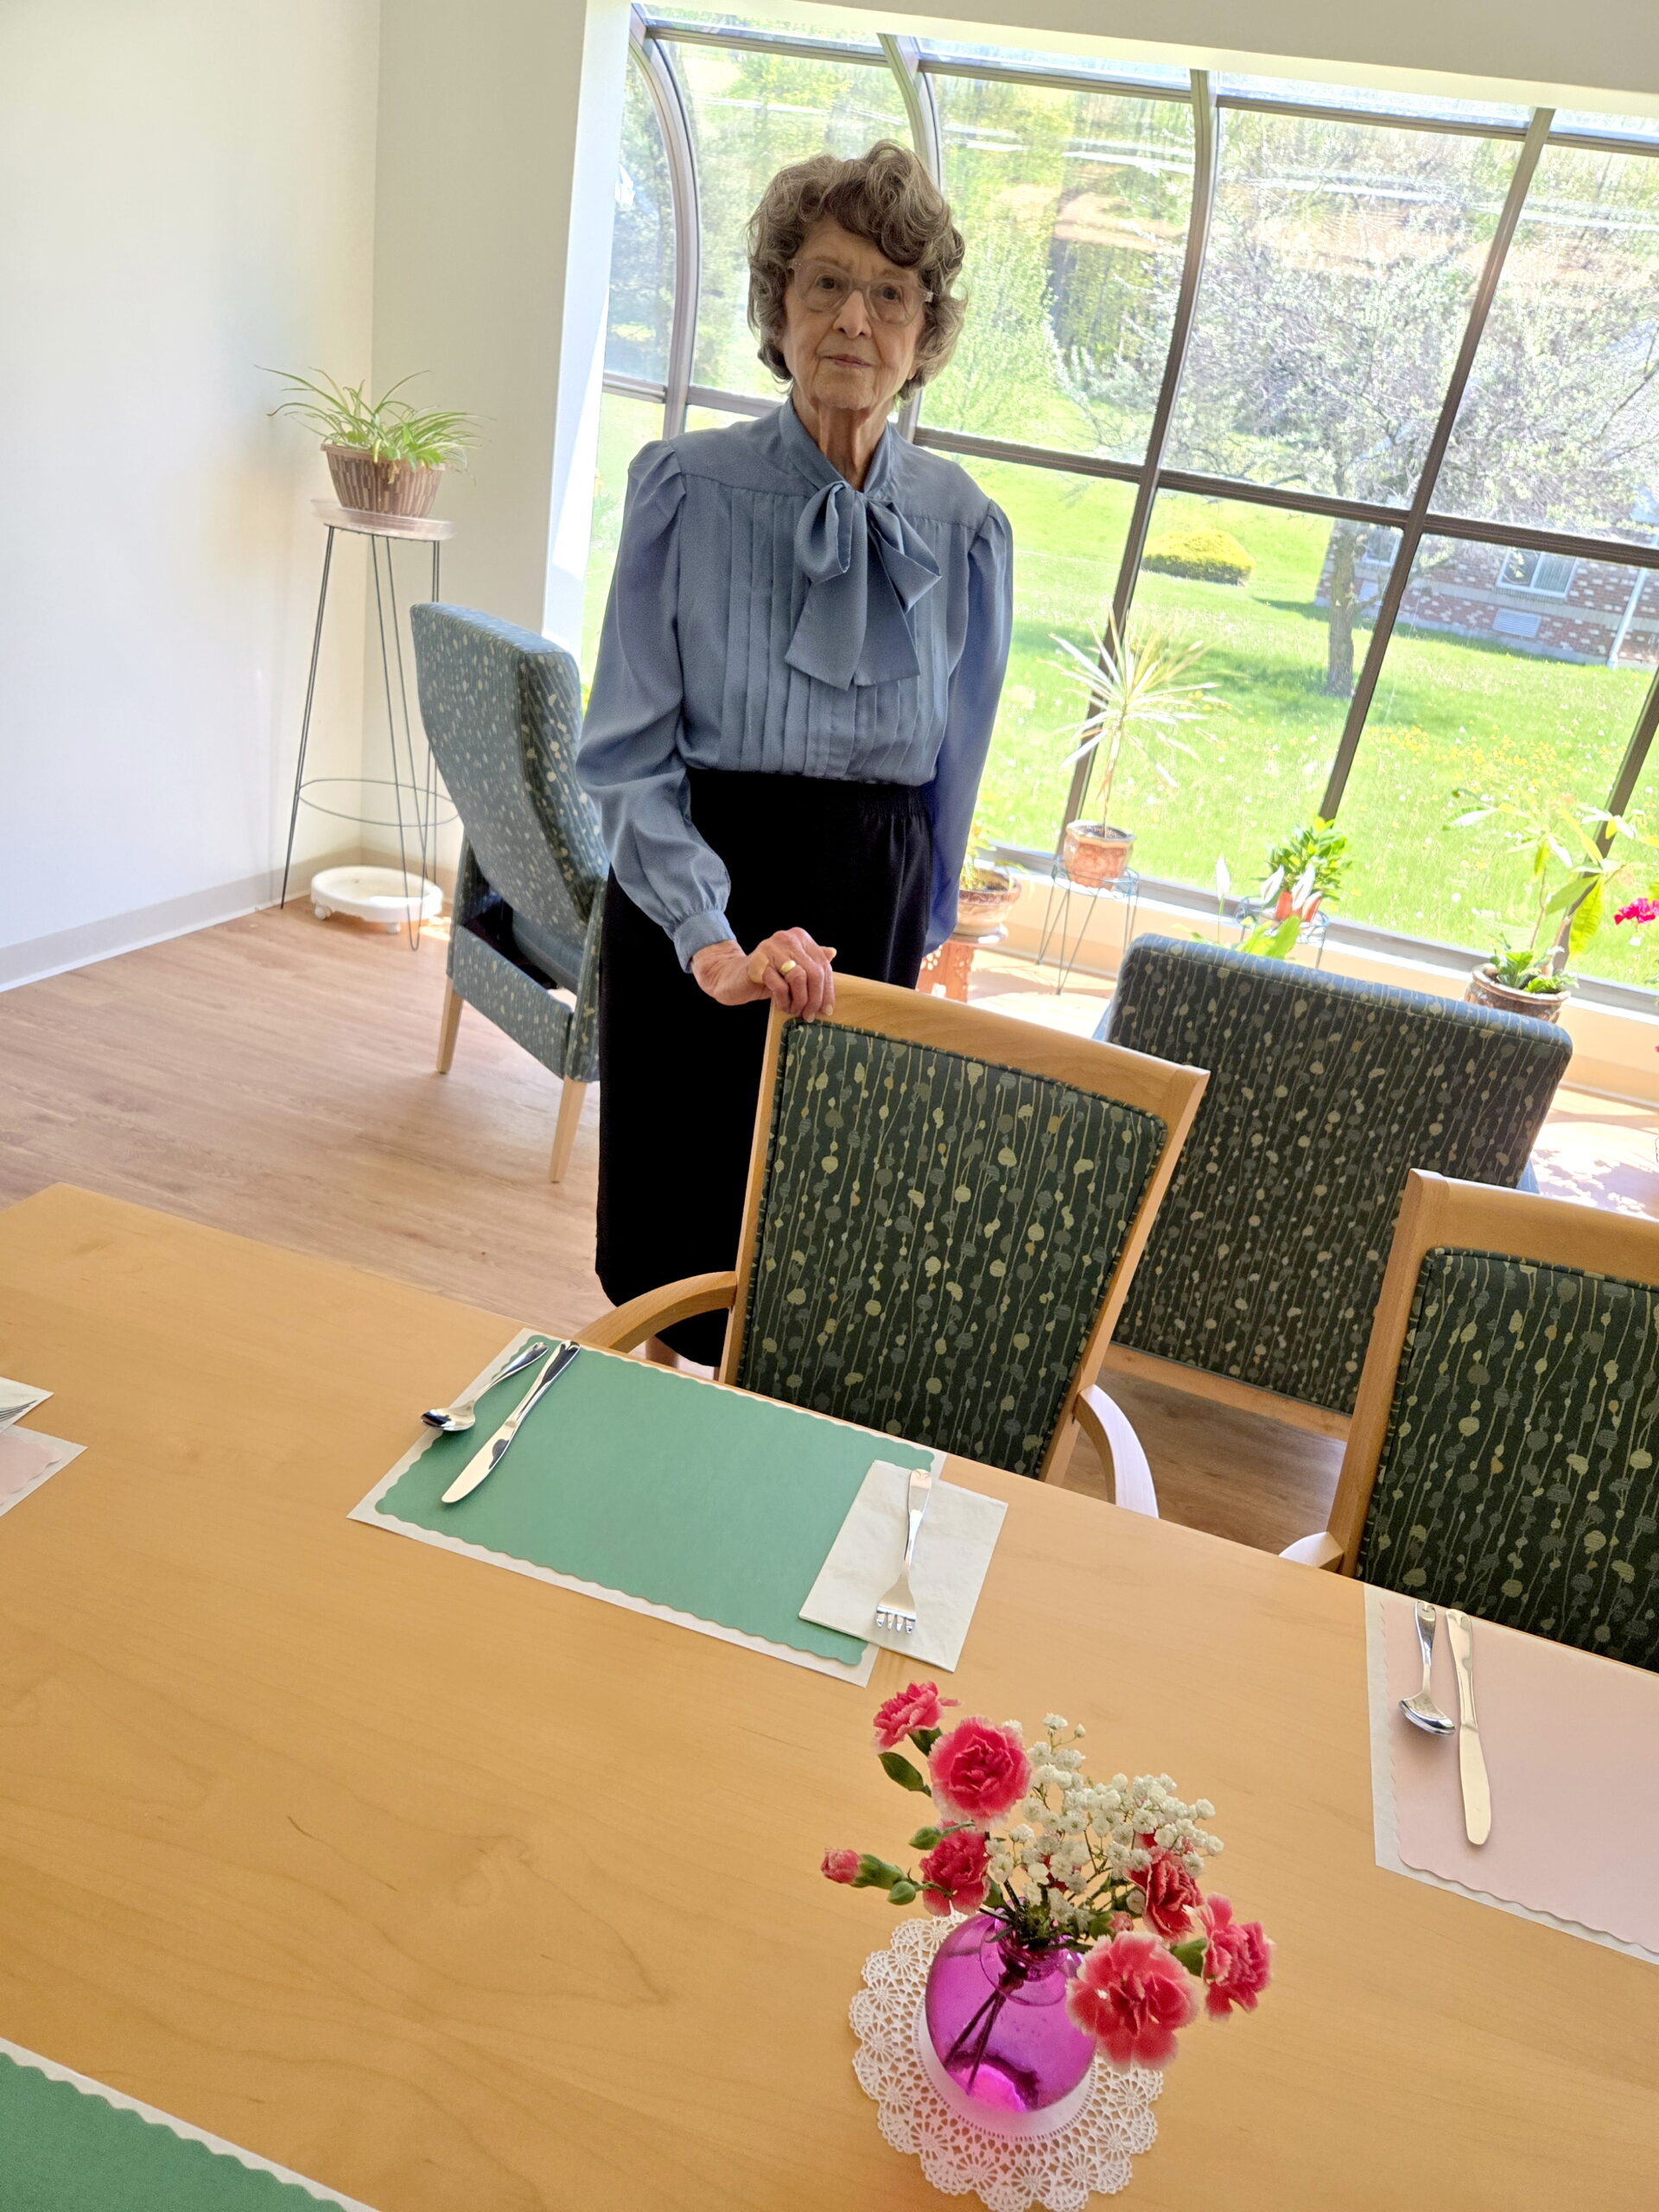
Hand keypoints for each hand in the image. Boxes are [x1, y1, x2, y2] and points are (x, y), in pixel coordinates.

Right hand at [690, 928, 837, 1017]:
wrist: (733, 978)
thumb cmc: (767, 976)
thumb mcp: (793, 970)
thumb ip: (811, 962)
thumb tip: (832, 953)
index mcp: (799, 937)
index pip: (823, 965)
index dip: (828, 990)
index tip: (827, 1009)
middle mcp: (787, 938)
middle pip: (815, 972)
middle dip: (815, 999)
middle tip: (810, 1014)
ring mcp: (772, 949)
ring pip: (799, 978)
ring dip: (799, 1000)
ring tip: (794, 1010)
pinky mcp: (759, 963)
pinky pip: (780, 986)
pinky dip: (784, 1000)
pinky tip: (782, 1006)